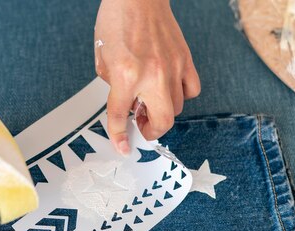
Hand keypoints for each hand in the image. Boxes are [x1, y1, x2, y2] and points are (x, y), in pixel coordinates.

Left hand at [94, 0, 200, 153]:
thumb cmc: (118, 19)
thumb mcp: (102, 56)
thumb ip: (112, 84)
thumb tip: (126, 102)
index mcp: (125, 74)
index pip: (119, 115)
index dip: (119, 136)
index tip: (122, 147)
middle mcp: (151, 75)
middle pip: (161, 121)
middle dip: (150, 131)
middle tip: (141, 125)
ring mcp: (172, 68)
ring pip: (177, 108)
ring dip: (163, 113)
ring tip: (151, 104)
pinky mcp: (185, 60)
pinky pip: (191, 90)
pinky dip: (182, 95)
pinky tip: (170, 89)